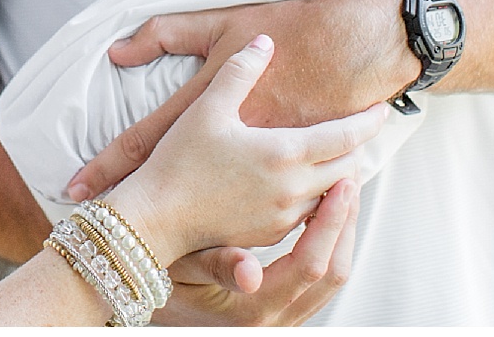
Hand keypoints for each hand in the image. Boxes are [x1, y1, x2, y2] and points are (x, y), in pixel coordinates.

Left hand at [67, 0, 416, 201]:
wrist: (356, 48)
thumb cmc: (289, 30)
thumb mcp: (221, 25)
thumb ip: (169, 33)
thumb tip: (117, 50)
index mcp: (208, 108)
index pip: (143, 139)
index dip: (107, 165)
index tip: (75, 188)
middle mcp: (236, 150)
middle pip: (174, 186)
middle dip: (139, 209)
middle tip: (97, 222)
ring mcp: (268, 175)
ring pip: (216, 209)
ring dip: (184, 223)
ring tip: (141, 237)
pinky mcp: (296, 184)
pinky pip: (256, 212)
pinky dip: (230, 224)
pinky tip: (209, 231)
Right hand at [104, 35, 385, 259]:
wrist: (155, 217)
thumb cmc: (179, 160)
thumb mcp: (208, 106)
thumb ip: (241, 70)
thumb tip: (263, 41)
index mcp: (284, 153)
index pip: (345, 136)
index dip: (368, 120)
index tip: (383, 107)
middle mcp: (293, 189)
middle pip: (348, 168)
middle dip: (357, 148)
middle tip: (360, 129)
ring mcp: (283, 216)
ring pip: (330, 194)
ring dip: (339, 174)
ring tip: (336, 153)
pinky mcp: (269, 234)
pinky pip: (307, 213)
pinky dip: (316, 195)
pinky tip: (302, 180)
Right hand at [156, 179, 361, 325]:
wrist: (141, 288)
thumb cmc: (159, 264)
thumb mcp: (180, 263)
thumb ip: (212, 264)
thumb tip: (249, 271)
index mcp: (254, 305)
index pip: (312, 263)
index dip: (332, 222)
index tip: (345, 180)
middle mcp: (274, 320)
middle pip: (333, 270)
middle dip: (346, 221)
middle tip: (353, 174)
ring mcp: (281, 318)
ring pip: (333, 276)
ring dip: (342, 231)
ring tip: (344, 186)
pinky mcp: (282, 309)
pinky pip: (322, 278)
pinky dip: (331, 241)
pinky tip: (324, 208)